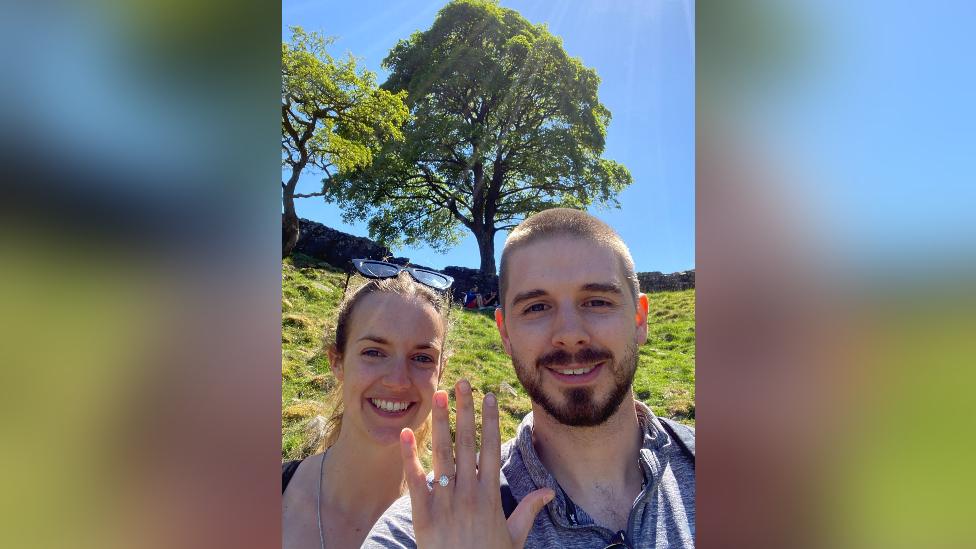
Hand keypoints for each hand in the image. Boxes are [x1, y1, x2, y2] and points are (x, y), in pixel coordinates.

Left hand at [399, 379, 553, 548]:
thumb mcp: (514, 538)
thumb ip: (528, 511)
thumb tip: (548, 490)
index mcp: (489, 497)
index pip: (490, 449)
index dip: (490, 421)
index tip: (489, 396)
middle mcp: (467, 495)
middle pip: (466, 444)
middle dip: (464, 411)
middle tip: (462, 383)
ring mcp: (444, 504)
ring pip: (441, 455)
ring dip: (440, 423)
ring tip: (438, 395)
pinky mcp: (422, 515)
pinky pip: (415, 481)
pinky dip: (409, 457)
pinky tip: (406, 433)